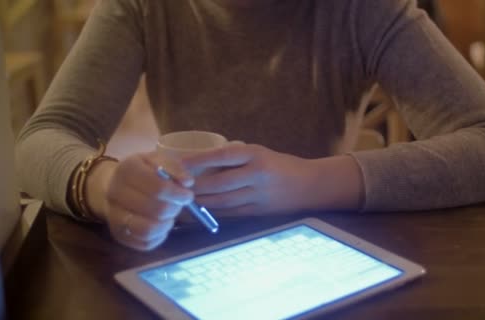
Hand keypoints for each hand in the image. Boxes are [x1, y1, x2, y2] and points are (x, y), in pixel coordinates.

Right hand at [86, 152, 194, 250]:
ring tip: (170, 216)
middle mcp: (115, 193)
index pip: (159, 188)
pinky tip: (161, 224)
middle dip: (175, 209)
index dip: (178, 194)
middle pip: (156, 210)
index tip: (187, 195)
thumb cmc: (146, 171)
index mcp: (128, 170)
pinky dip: (159, 236)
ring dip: (167, 224)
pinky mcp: (119, 235)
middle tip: (178, 205)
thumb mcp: (161, 160)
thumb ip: (176, 168)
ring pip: (148, 230)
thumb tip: (187, 182)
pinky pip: (145, 243)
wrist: (117, 185)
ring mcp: (114, 216)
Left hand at [182, 144, 364, 215]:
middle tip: (174, 187)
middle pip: (219, 183)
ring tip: (182, 201)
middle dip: (195, 187)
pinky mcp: (259, 211)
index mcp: (256, 155)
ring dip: (201, 202)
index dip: (199, 161)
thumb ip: (236, 159)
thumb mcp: (260, 153)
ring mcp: (258, 195)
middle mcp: (257, 175)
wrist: (310, 185)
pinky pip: (231, 213)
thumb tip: (202, 165)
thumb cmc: (280, 165)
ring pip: (222, 201)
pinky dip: (213, 212)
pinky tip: (201, 212)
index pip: (222, 156)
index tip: (180, 164)